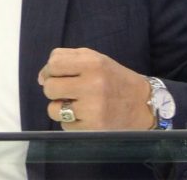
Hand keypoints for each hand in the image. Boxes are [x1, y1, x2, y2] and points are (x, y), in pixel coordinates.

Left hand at [37, 47, 154, 129]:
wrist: (144, 104)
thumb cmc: (113, 78)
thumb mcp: (94, 59)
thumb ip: (65, 59)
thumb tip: (41, 78)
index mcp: (92, 63)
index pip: (53, 64)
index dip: (49, 70)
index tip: (56, 76)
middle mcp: (93, 84)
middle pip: (49, 88)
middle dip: (53, 90)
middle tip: (67, 91)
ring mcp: (94, 108)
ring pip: (53, 110)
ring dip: (59, 108)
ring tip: (75, 105)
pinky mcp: (94, 127)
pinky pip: (65, 126)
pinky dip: (71, 122)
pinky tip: (85, 116)